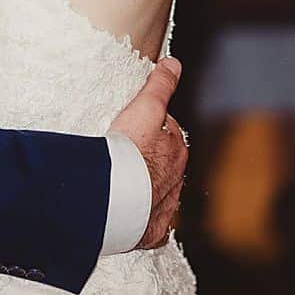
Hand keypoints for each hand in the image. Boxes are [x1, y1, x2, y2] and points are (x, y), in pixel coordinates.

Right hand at [107, 56, 186, 249]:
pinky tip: (131, 214)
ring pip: (159, 191)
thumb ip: (161, 85)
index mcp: (176, 150)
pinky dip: (143, 218)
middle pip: (165, 161)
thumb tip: (173, 64)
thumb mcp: (146, 107)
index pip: (168, 132)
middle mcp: (175, 178)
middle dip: (151, 157)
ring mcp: (164, 205)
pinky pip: (151, 223)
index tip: (136, 124)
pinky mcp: (151, 229)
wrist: (118, 195)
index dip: (152, 125)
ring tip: (124, 180)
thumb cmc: (130, 152)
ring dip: (146, 186)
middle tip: (125, 152)